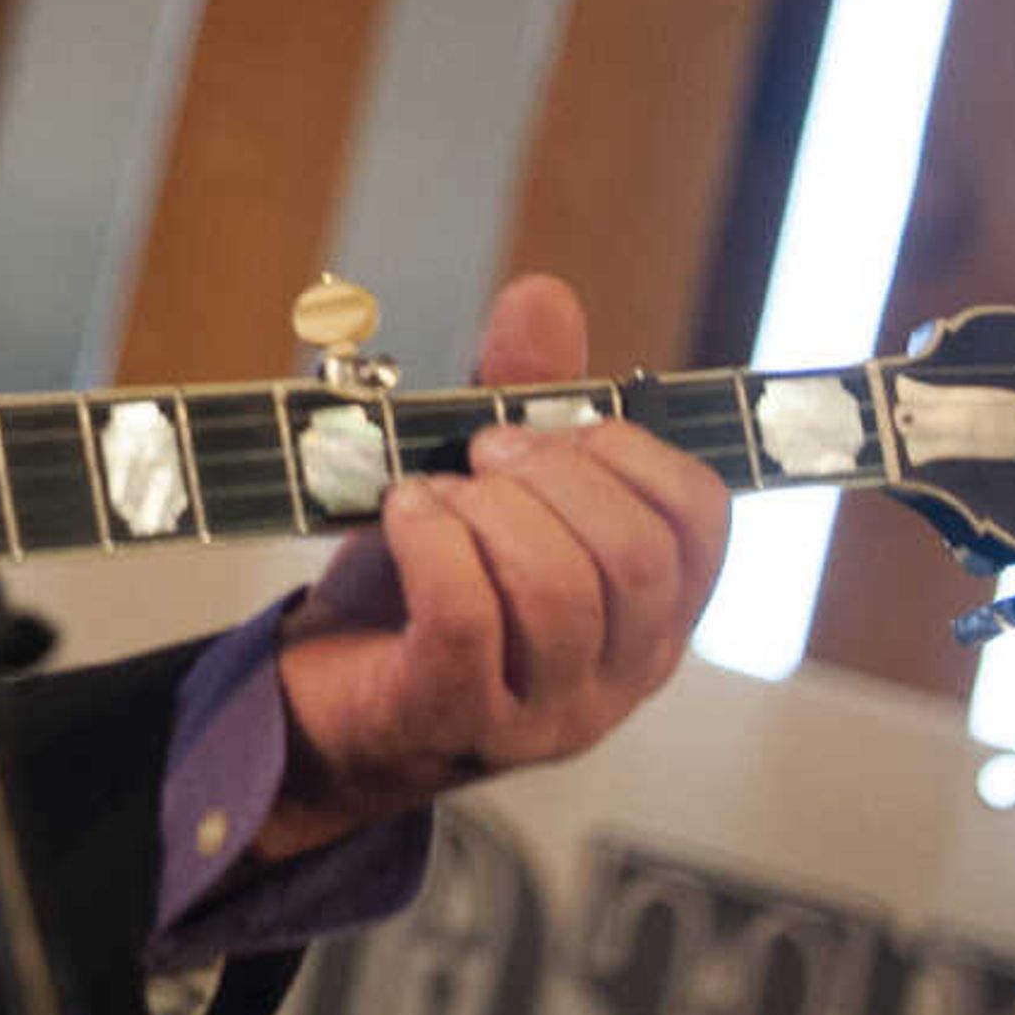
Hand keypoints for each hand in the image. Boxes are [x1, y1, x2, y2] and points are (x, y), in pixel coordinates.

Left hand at [257, 275, 730, 858]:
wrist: (313, 706)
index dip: (629, 451)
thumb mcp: (479, 488)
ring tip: (433, 493)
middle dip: (553, 475)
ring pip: (556, 589)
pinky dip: (430, 542)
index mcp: (648, 616)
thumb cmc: (412, 595)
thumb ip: (523, 400)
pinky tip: (400, 514)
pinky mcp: (452, 719)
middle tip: (480, 453)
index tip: (547, 430)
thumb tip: (543, 295)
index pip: (700, 521)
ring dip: (484, 510)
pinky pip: (465, 618)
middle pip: (635, 555)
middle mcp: (616, 675)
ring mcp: (541, 711)